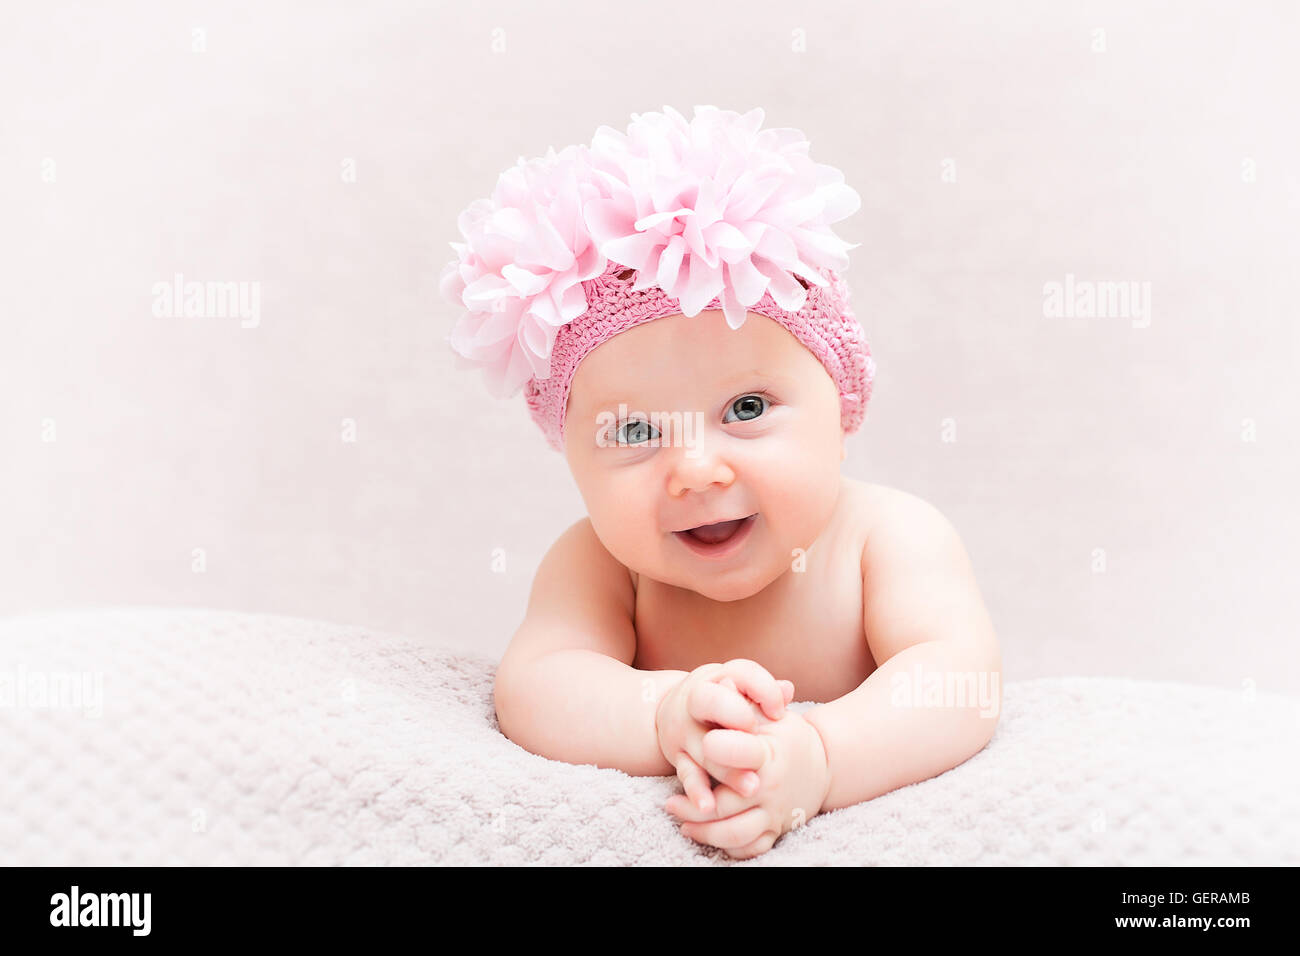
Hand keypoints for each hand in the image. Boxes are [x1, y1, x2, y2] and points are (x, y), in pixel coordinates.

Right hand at [655, 660, 794, 813]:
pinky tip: (709, 807)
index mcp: (717, 678)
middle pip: (712, 703)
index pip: (741, 673)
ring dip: (726, 768)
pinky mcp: (677, 756)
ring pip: (703, 747)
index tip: (780, 712)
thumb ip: (763, 691)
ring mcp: (683, 729)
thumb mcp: (738, 689)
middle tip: (759, 742)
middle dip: (736, 718)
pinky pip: (686, 774)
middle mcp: (694, 700)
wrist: (674, 711)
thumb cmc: (721, 700)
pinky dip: (696, 791)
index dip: (763, 690)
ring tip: (751, 788)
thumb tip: (788, 690)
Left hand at [665, 706, 830, 859]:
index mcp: (769, 754)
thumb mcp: (771, 715)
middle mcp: (771, 787)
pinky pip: (750, 848)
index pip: (741, 753)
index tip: (703, 745)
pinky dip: (727, 847)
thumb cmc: (787, 734)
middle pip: (725, 804)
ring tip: (683, 822)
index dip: (721, 750)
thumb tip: (723, 681)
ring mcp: (774, 812)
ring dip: (703, 831)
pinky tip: (706, 834)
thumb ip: (745, 703)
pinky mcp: (775, 830)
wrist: (823, 764)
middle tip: (670, 803)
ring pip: (734, 833)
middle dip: (693, 806)